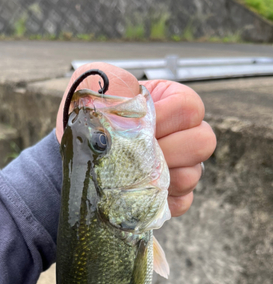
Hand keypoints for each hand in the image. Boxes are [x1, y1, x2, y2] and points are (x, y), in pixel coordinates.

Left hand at [56, 63, 215, 216]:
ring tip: (130, 172)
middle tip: (135, 153)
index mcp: (170, 103)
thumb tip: (134, 96)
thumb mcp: (94, 89)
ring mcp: (182, 168)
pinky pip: (182, 202)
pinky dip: (158, 200)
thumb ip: (115, 81)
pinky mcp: (174, 197)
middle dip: (167, 149)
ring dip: (159, 176)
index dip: (165, 118)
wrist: (79, 160)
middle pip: (203, 142)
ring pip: (193, 175)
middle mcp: (183, 135)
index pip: (190, 108)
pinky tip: (135, 192)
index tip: (137, 125)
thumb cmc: (90, 123)